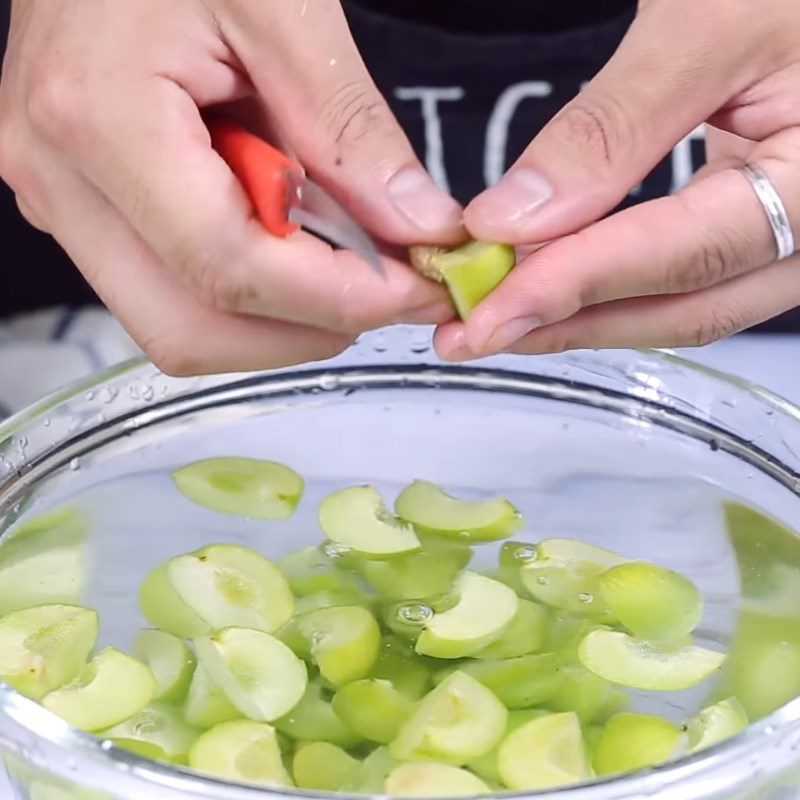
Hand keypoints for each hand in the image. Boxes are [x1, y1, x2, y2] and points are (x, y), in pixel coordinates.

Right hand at [0, 0, 461, 374]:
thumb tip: (418, 228)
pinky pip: (172, 293)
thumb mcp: (285, 7)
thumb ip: (350, 131)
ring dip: (282, 316)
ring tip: (345, 253)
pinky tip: (294, 240)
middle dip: (309, 327)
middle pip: (194, 330)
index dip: (338, 297)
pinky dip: (252, 293)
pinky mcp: (85, 210)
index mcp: (99, 118)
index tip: (415, 290)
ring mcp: (65, 204)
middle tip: (387, 286)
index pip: (230, 268)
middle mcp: (62, 183)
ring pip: (181, 328)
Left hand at [435, 0, 799, 359]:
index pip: (689, 255)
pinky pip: (684, 280)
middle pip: (686, 307)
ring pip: (683, 307)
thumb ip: (612, 128)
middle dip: (571, 324)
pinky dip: (612, 289)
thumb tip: (514, 219)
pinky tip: (554, 288)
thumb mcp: (706, 26)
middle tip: (476, 334)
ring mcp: (794, 236)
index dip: (581, 284)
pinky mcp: (761, 227)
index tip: (492, 307)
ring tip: (499, 321)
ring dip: (585, 319)